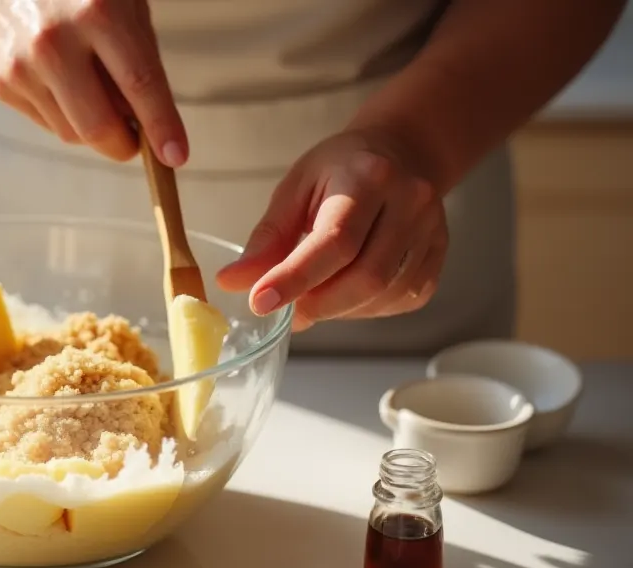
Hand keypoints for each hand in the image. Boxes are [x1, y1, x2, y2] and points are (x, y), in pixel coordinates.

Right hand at [0, 0, 187, 165]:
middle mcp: (55, 40)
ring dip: (92, 127)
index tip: (175, 156)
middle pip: (98, 126)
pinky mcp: (2, 82)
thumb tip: (146, 122)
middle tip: (134, 142)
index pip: (140, 83)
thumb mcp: (122, 5)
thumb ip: (139, 58)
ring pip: (72, 132)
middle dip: (124, 146)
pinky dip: (63, 114)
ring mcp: (23, 64)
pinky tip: (59, 81)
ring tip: (91, 91)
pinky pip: (47, 122)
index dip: (161, 125)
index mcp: (98, 11)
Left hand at [215, 129, 448, 331]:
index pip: (334, 240)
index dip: (296, 277)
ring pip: (384, 293)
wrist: (402, 153)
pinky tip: (345, 292)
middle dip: (318, 303)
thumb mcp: (295, 189)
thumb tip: (232, 282)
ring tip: (314, 297)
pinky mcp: (438, 255)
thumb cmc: (340, 170)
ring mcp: (431, 229)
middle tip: (287, 310)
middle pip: (366, 276)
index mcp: (369, 177)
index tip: (260, 302)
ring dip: (340, 309)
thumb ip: (267, 238)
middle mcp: (410, 202)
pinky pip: (401, 298)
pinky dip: (364, 308)